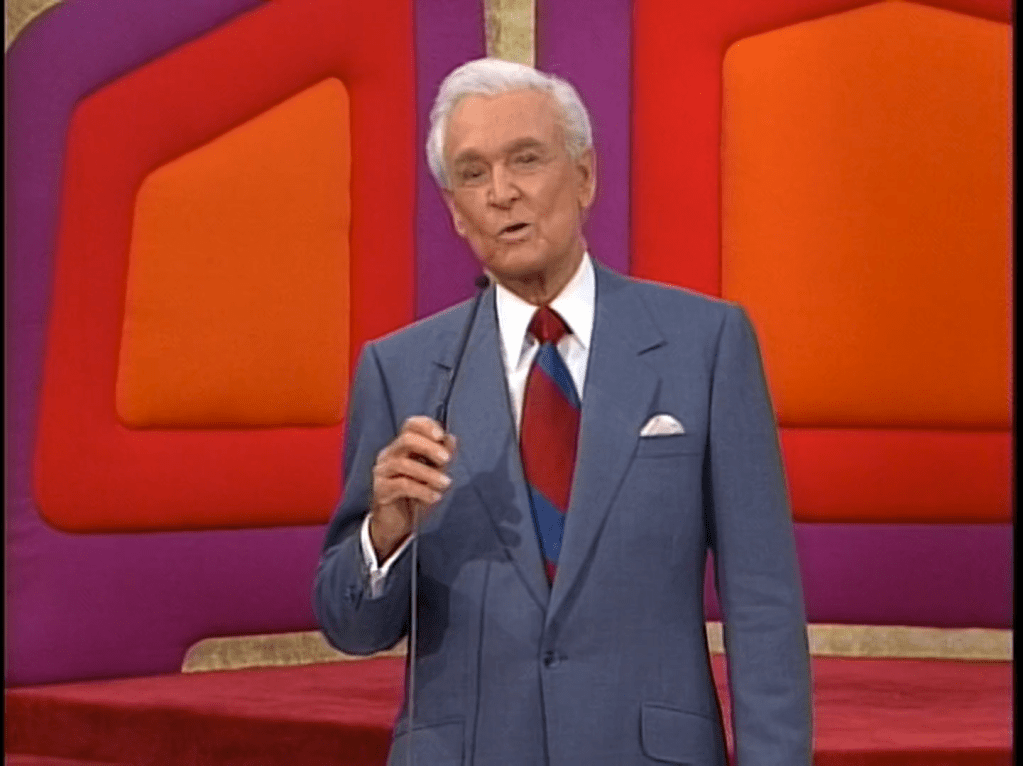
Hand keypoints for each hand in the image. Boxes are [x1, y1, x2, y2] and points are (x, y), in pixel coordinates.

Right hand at [369, 416, 456, 559]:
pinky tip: (435, 497)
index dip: (426, 426)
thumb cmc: (417, 495)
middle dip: (429, 447)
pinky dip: (422, 490)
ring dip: (429, 473)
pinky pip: (402, 485)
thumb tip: (451, 439)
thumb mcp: (433, 474)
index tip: (442, 436)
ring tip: (446, 483)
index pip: (410, 425)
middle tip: (446, 460)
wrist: (397, 524)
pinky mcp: (381, 490)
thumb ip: (441, 457)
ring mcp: (382, 472)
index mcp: (402, 447)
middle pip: (406, 439)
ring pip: (404, 464)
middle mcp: (389, 455)